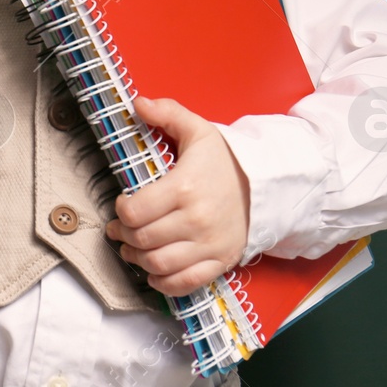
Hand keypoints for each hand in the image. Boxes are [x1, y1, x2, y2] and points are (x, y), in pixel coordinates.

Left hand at [103, 95, 250, 296]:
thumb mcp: (199, 130)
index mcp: (185, 188)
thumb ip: (167, 113)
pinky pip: (184, 283)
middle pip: (142, 239)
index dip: (120, 211)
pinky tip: (152, 272)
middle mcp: (196, 220)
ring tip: (130, 248)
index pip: (135, 212)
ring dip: (136, 259)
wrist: (268, 186)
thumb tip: (137, 103)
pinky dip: (162, 283)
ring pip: (158, 264)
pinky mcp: (220, 262)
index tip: (121, 205)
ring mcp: (209, 245)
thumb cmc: (227, 160)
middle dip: (122, 235)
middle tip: (118, 229)